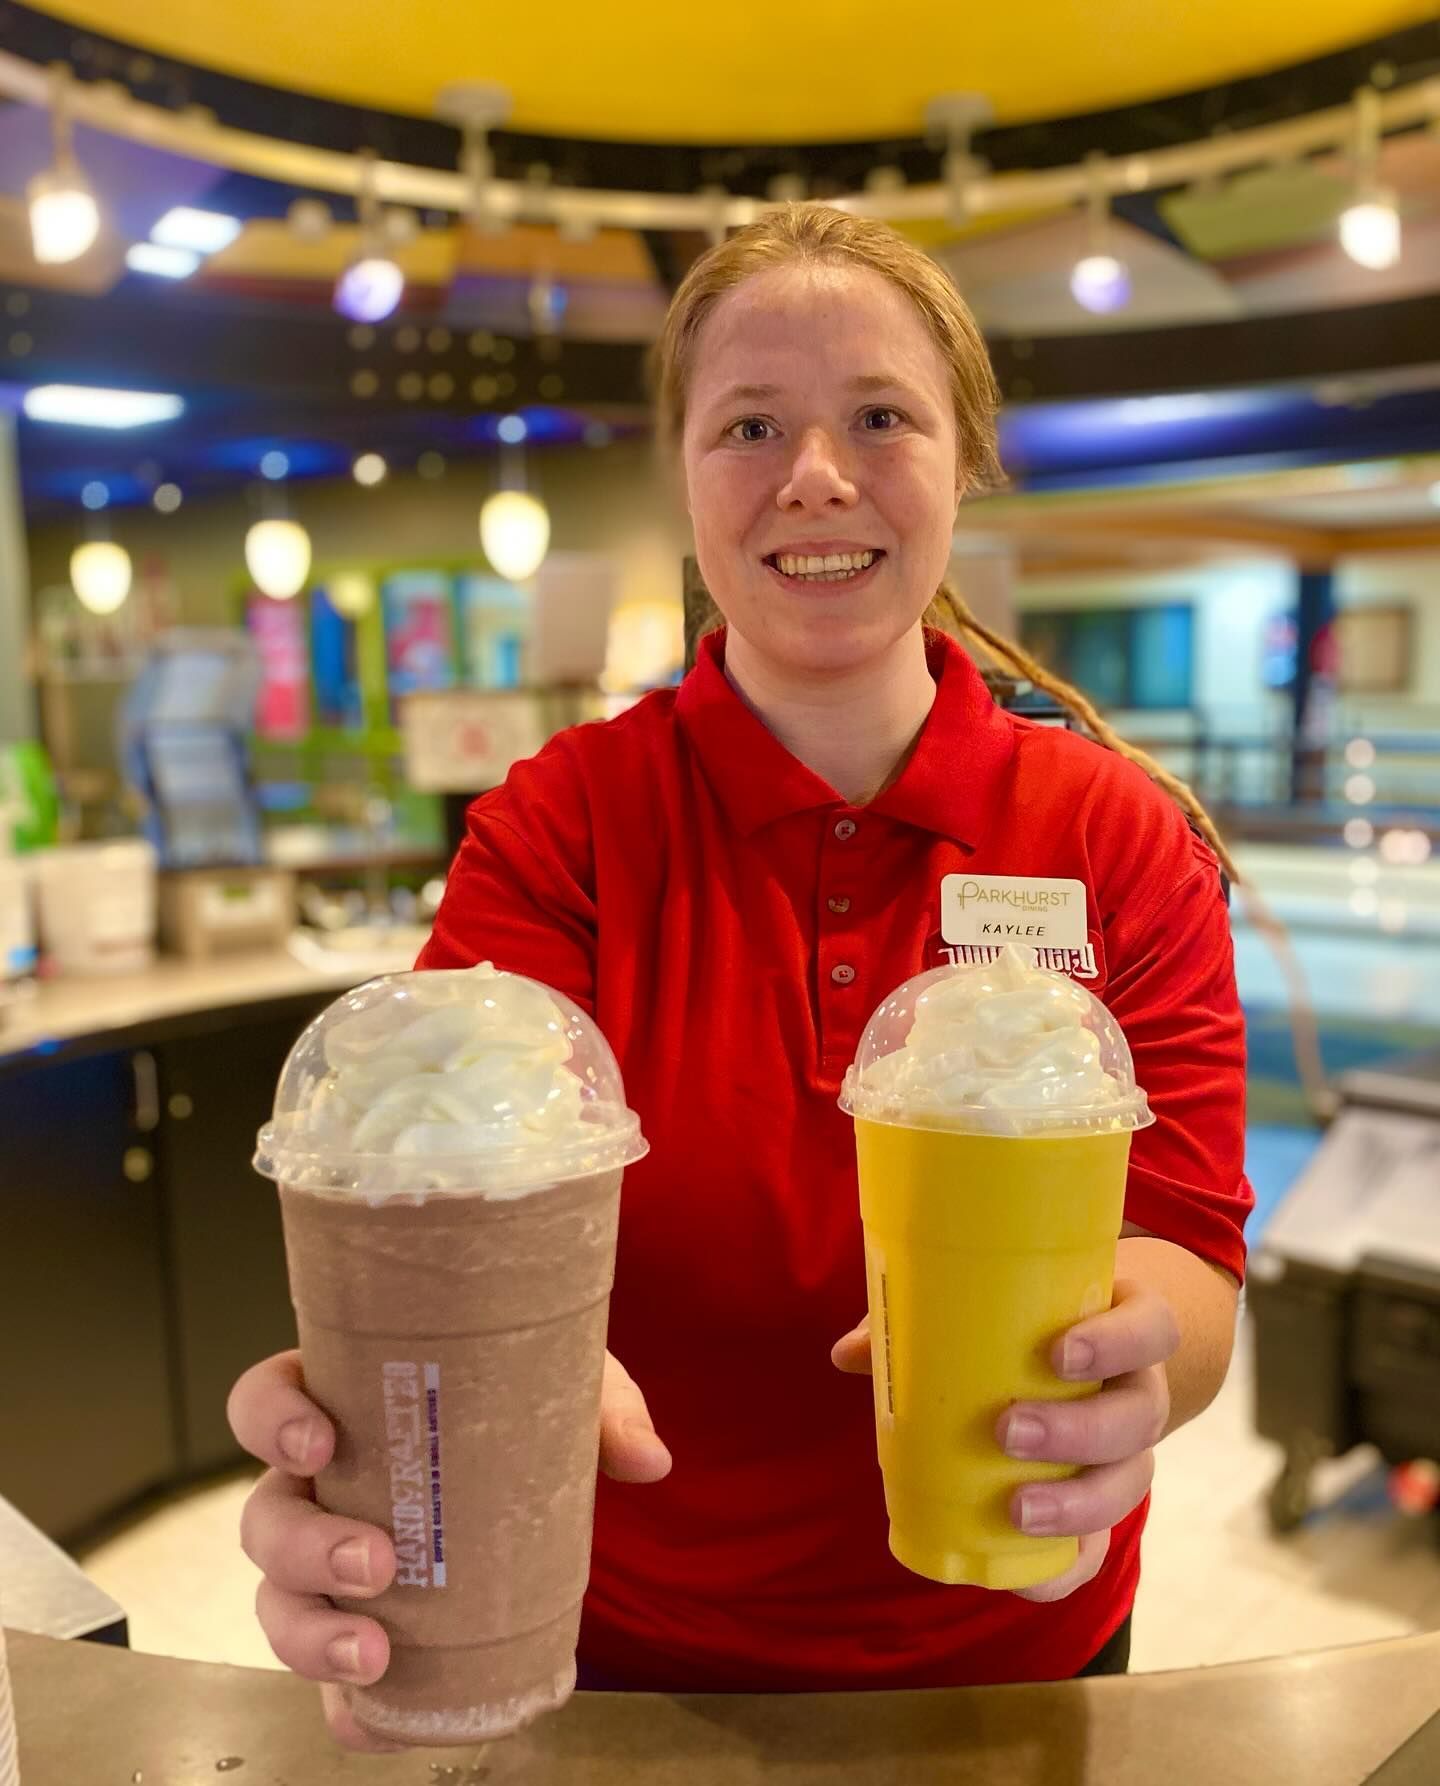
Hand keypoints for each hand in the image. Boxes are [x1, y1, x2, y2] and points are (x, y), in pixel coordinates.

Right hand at [228, 1347, 670, 1751]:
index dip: (272, 1422)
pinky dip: (342, 1707)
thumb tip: (648, 1461)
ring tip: (374, 1657)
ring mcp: (325, 1564)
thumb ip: (602, 1411)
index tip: (320, 1442)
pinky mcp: (357, 1628)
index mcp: (342, 1404)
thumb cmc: (520, 1400)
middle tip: (376, 1564)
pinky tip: (373, 1720)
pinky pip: (325, 1680)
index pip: (265, 1401)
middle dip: (305, 1550)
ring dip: (312, 1638)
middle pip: (266, 1518)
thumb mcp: (560, 1383)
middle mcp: (317, 1486)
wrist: (537, 1454)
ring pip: (278, 1603)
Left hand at [832, 1277, 1179, 1602]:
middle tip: (1009, 1428)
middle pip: (1139, 1416)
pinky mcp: (1103, 1506)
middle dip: (1079, 1430)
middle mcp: (1138, 1391)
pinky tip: (1028, 1583)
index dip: (1117, 1341)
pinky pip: (1101, 1546)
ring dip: (1076, 1503)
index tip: (1058, 1353)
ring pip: (1128, 1484)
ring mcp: (1130, 1453)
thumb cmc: (1030, 1326)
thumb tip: (850, 1353)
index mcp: (1124, 1328)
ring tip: (1015, 1509)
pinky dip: (1066, 1567)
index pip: (1152, 1328)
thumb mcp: (995, 1311)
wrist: (1085, 1359)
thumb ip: (926, 1323)